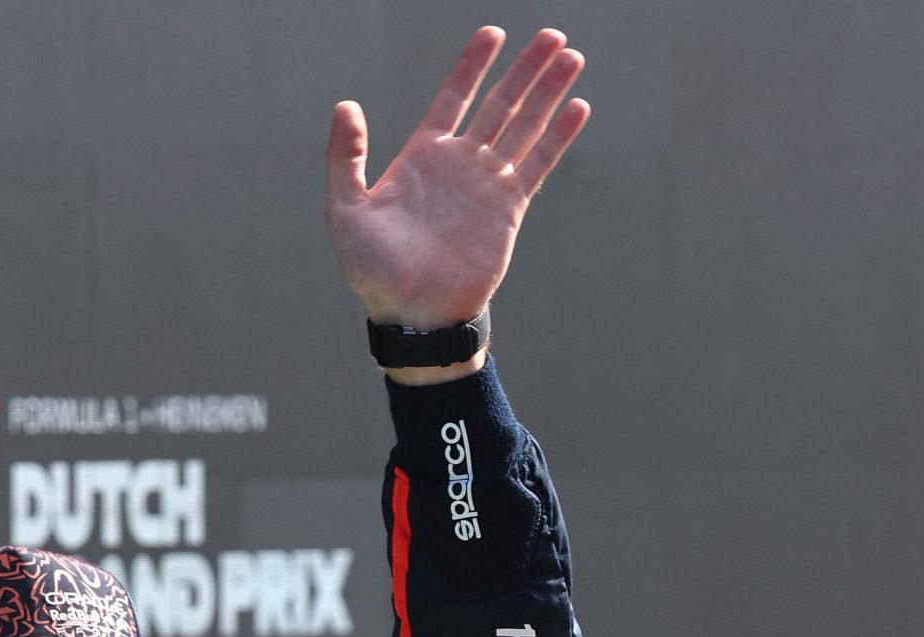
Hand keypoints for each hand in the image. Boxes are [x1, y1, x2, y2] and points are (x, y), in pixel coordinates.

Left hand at [326, 27, 589, 344]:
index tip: (494, 34)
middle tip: (553, 36)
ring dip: (549, 92)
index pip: (455, 97)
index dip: (474, 65)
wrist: (413, 316)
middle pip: (501, 103)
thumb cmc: (374, 271)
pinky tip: (577, 107)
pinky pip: (537, 164)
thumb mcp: (346, 210)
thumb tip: (346, 105)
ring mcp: (488, 185)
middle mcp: (461, 164)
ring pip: (525, 126)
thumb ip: (346, 157)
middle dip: (526, 69)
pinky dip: (558, 136)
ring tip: (571, 57)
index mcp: (423, 157)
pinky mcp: (509, 210)